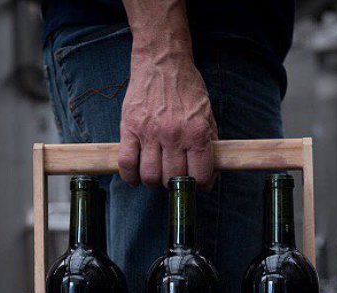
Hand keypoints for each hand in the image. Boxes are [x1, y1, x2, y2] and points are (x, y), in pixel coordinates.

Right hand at [118, 48, 217, 190]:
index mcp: (197, 133)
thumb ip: (210, 143)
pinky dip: (130, 177)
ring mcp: (150, 132)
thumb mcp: (207, 113)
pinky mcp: (129, 128)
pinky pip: (126, 163)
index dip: (199, 185)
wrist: (162, 61)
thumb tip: (210, 174)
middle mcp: (174, 135)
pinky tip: (135, 177)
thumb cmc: (187, 88)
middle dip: (175, 183)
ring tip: (156, 175)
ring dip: (153, 182)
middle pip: (172, 179)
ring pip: (149, 176)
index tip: (196, 184)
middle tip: (174, 177)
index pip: (199, 176)